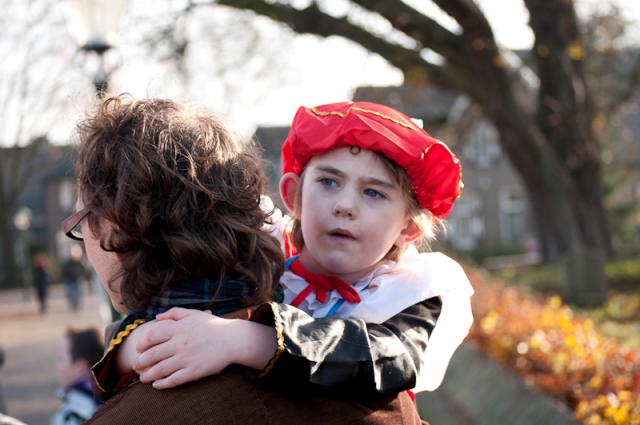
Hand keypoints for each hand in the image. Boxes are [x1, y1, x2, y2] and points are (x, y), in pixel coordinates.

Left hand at [133, 307, 276, 388]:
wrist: (234, 339)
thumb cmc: (213, 325)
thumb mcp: (193, 313)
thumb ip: (174, 313)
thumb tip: (156, 317)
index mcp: (178, 328)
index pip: (151, 337)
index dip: (142, 344)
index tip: (139, 349)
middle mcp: (180, 343)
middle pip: (152, 355)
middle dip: (140, 363)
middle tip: (135, 367)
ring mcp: (187, 358)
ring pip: (160, 369)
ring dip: (148, 376)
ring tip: (142, 379)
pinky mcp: (195, 371)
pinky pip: (174, 379)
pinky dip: (163, 384)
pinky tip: (157, 385)